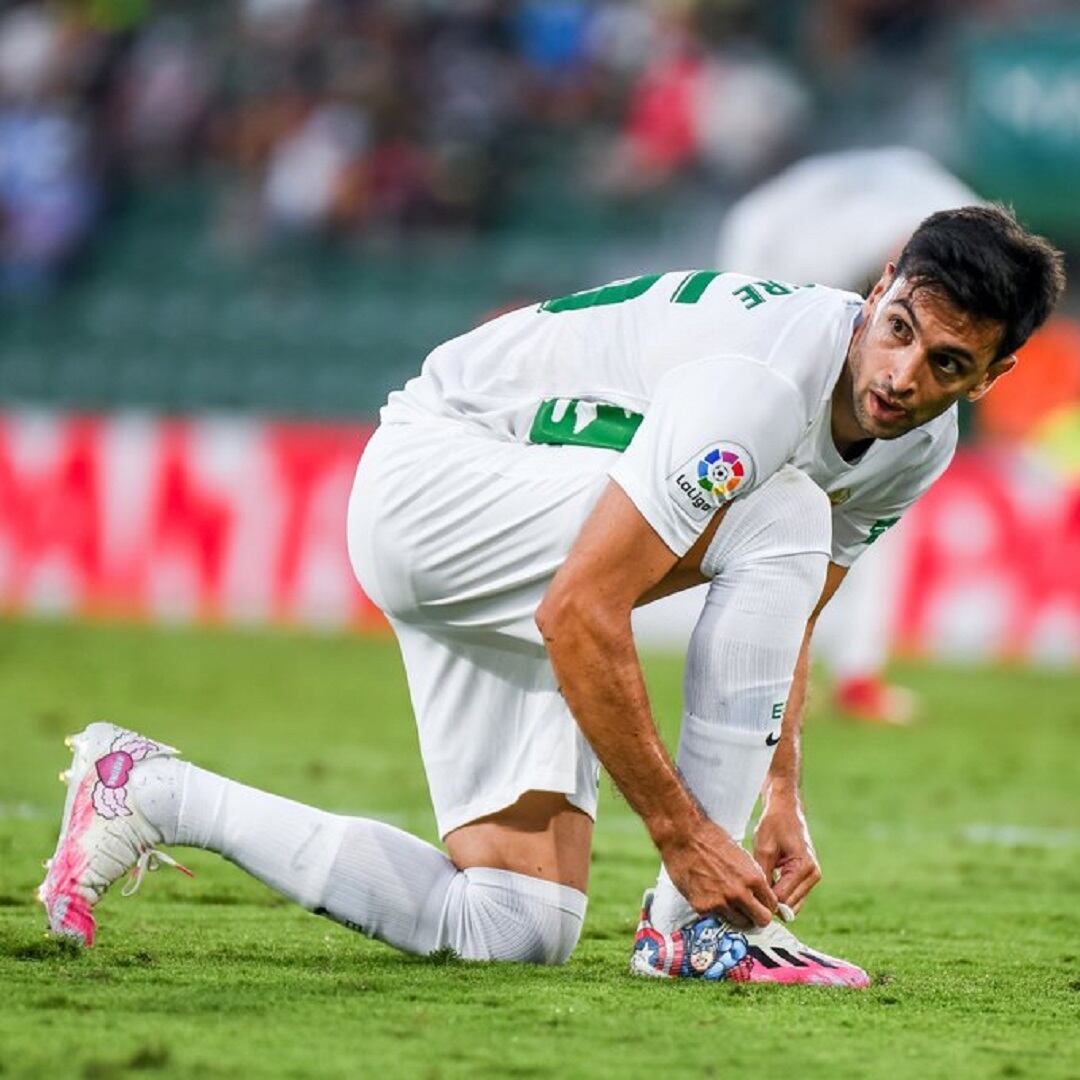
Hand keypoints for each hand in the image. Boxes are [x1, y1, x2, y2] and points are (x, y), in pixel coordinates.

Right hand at [660, 817, 777, 929]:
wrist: (684, 836)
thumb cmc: (710, 839)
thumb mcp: (740, 856)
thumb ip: (751, 877)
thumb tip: (757, 893)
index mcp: (753, 878)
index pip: (771, 905)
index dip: (766, 905)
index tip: (761, 905)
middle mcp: (739, 894)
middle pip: (761, 920)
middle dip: (757, 916)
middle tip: (749, 910)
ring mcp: (721, 903)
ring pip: (740, 923)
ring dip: (736, 915)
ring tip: (727, 901)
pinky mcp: (703, 908)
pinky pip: (717, 917)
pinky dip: (715, 910)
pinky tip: (709, 895)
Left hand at [752, 795, 820, 912]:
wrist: (785, 809)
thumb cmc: (774, 824)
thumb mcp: (764, 850)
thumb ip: (764, 877)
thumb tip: (761, 902)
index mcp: (805, 867)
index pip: (783, 899)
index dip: (764, 900)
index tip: (748, 896)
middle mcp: (813, 875)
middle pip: (790, 906)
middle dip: (770, 902)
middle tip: (750, 893)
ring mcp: (812, 877)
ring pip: (792, 905)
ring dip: (775, 900)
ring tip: (757, 887)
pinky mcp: (807, 877)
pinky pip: (793, 896)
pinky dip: (779, 894)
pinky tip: (765, 883)